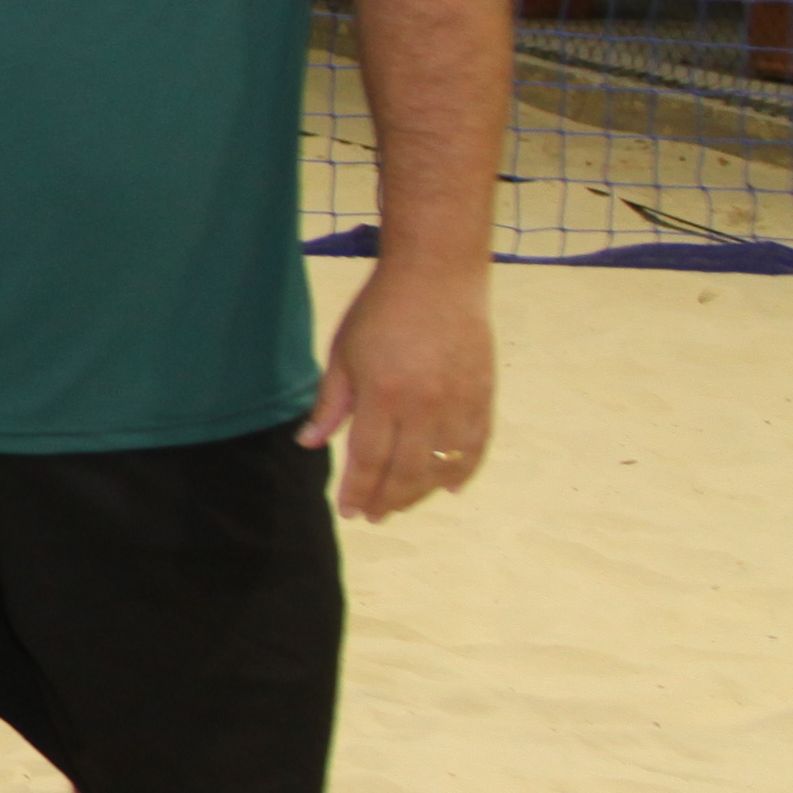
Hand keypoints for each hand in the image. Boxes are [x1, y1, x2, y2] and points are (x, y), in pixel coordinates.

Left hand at [310, 261, 493, 520]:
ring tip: (401, 506)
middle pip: (406, 471)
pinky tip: (449, 488)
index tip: (349, 511)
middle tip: (373, 516)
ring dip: (421, 493)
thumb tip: (308, 444)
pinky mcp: (483, 396)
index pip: (368, 458)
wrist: (437, 276)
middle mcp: (424, 405)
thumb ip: (330, 404)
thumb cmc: (380, 311)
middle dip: (387, 500)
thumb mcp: (342, 354)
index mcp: (383, 394)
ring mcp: (459, 402)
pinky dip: (463, 471)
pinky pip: (475, 446)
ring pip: (442, 466)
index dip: (358, 490)